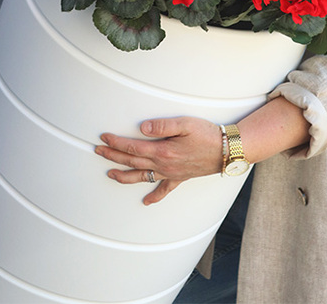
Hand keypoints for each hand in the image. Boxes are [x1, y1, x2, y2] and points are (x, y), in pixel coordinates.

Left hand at [95, 116, 222, 204]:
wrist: (227, 151)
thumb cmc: (207, 135)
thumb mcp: (185, 124)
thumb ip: (162, 125)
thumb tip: (141, 128)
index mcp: (162, 150)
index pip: (132, 147)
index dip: (116, 143)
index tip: (104, 138)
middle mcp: (163, 165)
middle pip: (132, 161)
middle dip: (113, 156)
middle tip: (98, 151)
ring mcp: (170, 173)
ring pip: (142, 177)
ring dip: (124, 176)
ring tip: (110, 174)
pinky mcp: (180, 177)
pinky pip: (163, 190)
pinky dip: (153, 196)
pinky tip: (145, 202)